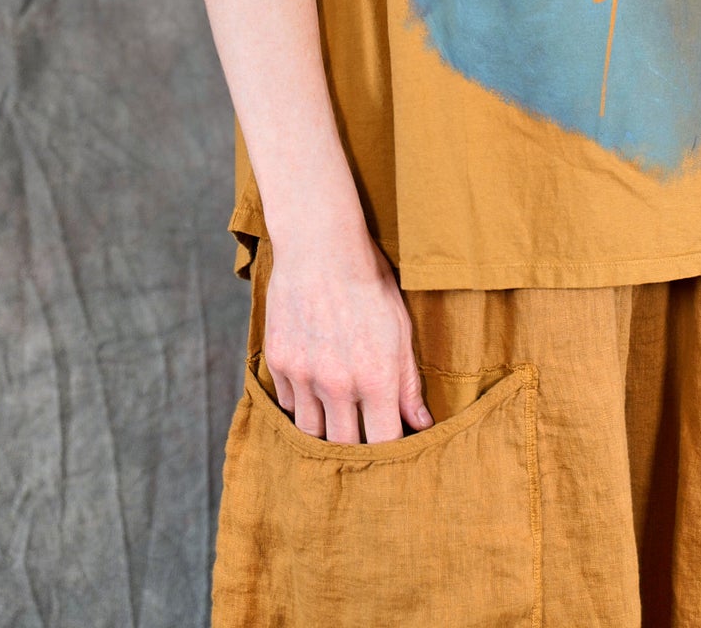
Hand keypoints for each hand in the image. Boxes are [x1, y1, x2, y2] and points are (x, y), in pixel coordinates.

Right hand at [262, 234, 434, 444]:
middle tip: (361, 437)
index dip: (389, 454)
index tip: (391, 452)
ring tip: (336, 415)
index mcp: (376, 377)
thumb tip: (421, 423)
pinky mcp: (279, 361)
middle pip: (343, 446)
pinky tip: (313, 386)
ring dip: (324, 427)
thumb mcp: (401, 329)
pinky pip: (287, 402)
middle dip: (354, 448)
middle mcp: (338, 383)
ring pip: (310, 430)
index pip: (383, 443)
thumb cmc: (369, 283)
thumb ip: (409, 382)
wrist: (320, 246)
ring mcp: (304, 374)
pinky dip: (300, 401)